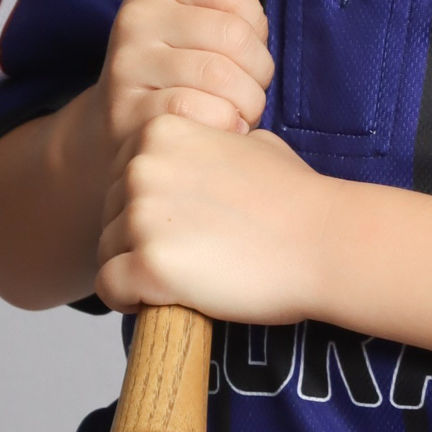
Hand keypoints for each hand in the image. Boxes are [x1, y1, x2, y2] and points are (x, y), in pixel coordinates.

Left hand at [94, 115, 334, 324]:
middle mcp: (141, 167)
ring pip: (105, 251)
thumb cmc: (296, 199)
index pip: (121, 176)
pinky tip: (163, 300)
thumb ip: (208, 145)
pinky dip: (129, 299)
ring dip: (135, 269)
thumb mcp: (251, 143)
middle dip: (139, 238)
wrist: (325, 242)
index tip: (182, 224)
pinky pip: (110, 287)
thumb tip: (200, 159)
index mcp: (160, 131)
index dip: (148, 205)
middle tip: (189, 255)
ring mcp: (142, 216)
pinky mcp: (148, 265)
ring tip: (183, 278)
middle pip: (109, 214)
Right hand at [99, 0, 273, 162]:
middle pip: (233, 33)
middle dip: (259, 71)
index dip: (256, 27)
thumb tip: (260, 43)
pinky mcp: (125, 109)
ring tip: (239, 115)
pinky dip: (222, 125)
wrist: (120, 126)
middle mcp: (135, 17)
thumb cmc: (176, 76)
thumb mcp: (196, 30)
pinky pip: (195, 110)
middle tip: (250, 93)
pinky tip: (219, 130)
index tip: (245, 53)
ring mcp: (126, 63)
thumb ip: (231, 19)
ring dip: (247, 104)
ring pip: (219, 75)